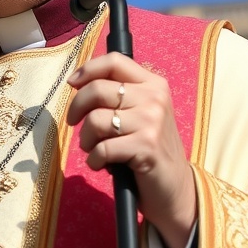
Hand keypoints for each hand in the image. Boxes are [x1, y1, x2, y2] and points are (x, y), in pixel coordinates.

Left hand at [66, 52, 196, 247]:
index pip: (115, 61)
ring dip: (84, 139)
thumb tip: (78, 81)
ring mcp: (152, 122)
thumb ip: (119, 94)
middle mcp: (154, 98)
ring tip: (92, 149)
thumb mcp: (141, 113)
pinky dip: (93, 160)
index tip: (72, 84)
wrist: (174, 186)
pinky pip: (102, 148)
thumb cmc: (148, 147)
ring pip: (95, 120)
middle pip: (97, 89)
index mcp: (153, 83)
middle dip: (76, 109)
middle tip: (74, 124)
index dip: (88, 69)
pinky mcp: (146, 147)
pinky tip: (100, 164)